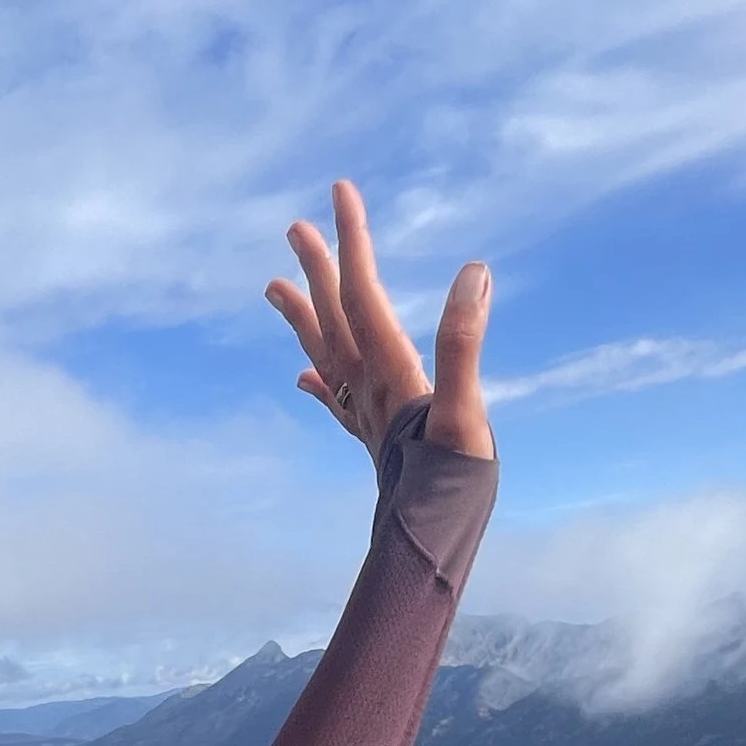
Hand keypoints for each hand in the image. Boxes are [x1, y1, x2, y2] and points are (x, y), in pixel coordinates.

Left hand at [267, 180, 493, 463]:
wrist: (430, 552)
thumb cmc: (453, 488)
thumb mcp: (466, 413)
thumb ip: (464, 344)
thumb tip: (472, 272)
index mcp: (392, 373)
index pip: (365, 293)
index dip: (351, 241)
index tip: (339, 194)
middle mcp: (370, 389)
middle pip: (335, 318)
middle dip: (316, 269)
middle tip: (293, 228)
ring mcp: (367, 416)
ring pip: (326, 354)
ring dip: (302, 317)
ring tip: (273, 287)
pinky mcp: (373, 442)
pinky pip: (337, 403)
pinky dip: (319, 382)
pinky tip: (303, 376)